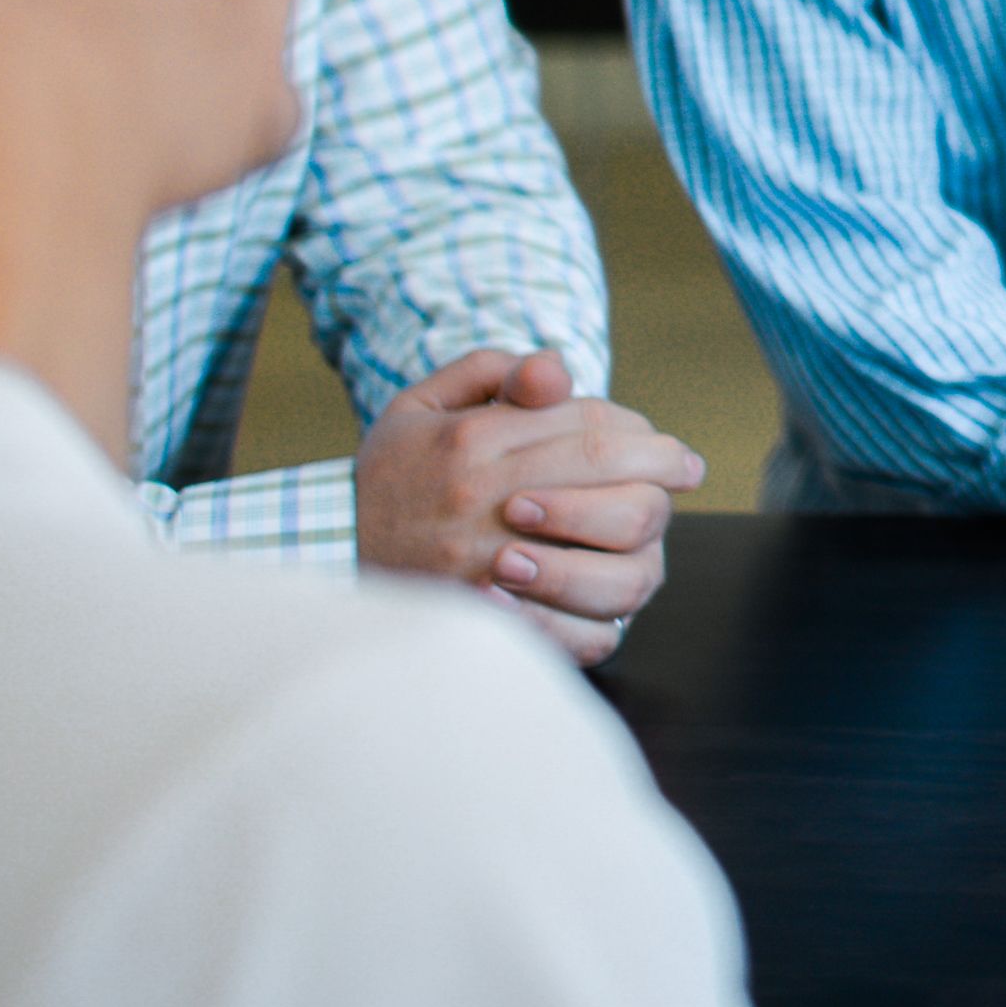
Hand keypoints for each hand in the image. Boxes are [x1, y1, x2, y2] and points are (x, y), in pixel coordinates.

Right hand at [357, 347, 704, 665]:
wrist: (324, 558)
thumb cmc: (389, 478)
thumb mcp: (419, 405)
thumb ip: (491, 372)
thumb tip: (560, 370)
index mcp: (473, 446)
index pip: (594, 429)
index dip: (646, 434)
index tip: (668, 445)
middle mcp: (484, 508)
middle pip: (614, 486)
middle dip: (661, 475)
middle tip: (681, 472)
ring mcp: (491, 576)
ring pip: (614, 566)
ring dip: (646, 545)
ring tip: (651, 529)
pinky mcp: (496, 631)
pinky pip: (583, 636)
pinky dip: (609, 618)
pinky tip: (610, 589)